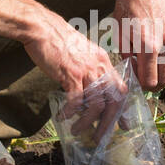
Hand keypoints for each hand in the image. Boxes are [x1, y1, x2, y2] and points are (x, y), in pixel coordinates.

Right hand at [24, 14, 126, 138]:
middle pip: (113, 100)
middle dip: (108, 123)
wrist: (42, 27)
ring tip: (77, 131)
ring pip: (96, 104)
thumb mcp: (81, 51)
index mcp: (103, 61)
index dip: (122, 109)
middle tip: (100, 137)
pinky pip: (75, 101)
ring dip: (87, 122)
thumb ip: (88, 68)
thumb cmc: (57, 39)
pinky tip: (62, 117)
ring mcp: (86, 71)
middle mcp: (99, 67)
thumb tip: (88, 89)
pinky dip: (70, 112)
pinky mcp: (70, 74)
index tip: (123, 124)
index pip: (120, 88)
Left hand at [113, 0, 164, 88]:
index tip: (139, 81)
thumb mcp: (120, 33)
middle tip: (149, 76)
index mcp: (148, 45)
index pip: (150, 81)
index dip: (144, 85)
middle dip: (157, 82)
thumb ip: (128, 56)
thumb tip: (135, 72)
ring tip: (158, 65)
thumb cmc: (127, 6)